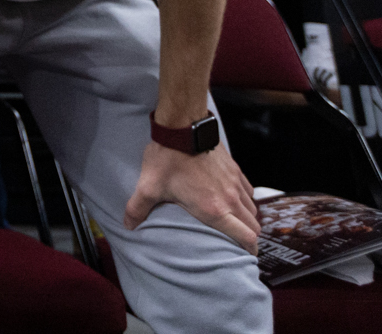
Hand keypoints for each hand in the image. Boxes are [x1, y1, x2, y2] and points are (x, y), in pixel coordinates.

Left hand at [124, 140, 259, 252]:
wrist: (183, 126)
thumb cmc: (168, 158)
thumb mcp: (149, 186)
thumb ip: (138, 208)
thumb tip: (128, 225)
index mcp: (214, 209)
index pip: (246, 237)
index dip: (250, 250)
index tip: (246, 255)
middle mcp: (231, 198)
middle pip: (253, 226)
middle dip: (249, 237)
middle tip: (239, 242)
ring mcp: (235, 183)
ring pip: (253, 209)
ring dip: (247, 218)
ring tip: (236, 223)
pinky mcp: (235, 169)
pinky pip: (249, 191)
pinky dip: (246, 200)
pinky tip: (234, 199)